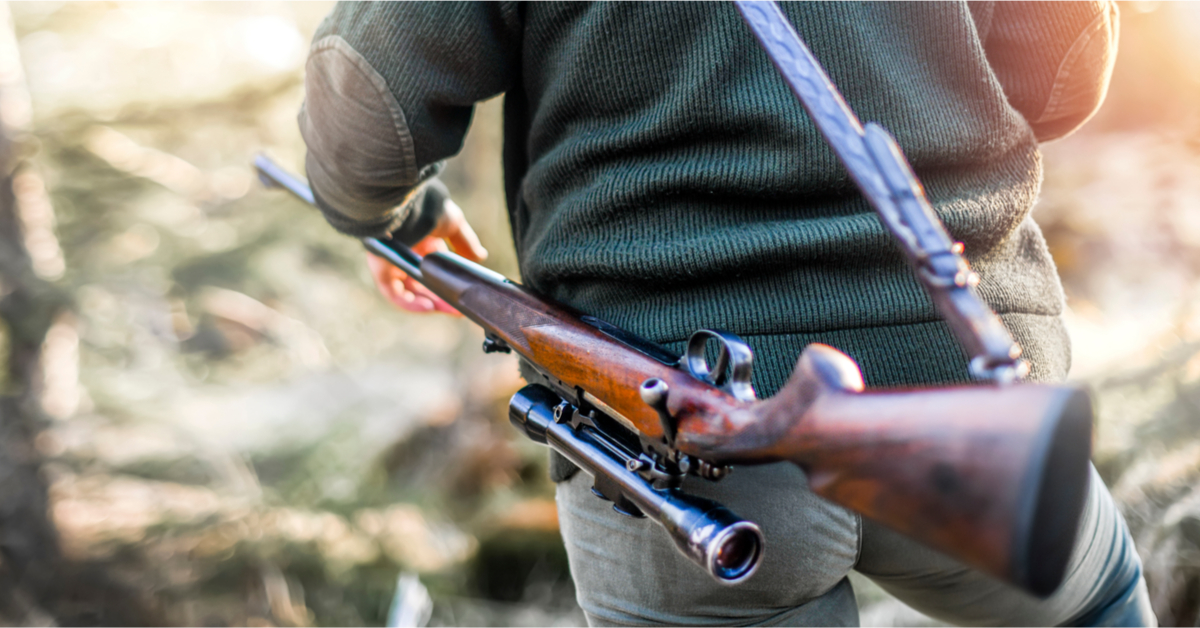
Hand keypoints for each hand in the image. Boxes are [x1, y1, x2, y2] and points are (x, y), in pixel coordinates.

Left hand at [368, 198, 487, 315]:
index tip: (463, 296)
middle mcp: (406, 254)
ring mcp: (392, 264)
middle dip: (442, 299)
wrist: (406, 207)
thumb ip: (466, 242)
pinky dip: (411, 304)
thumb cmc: (428, 210)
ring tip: (450, 311)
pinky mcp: (381, 271)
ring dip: (430, 304)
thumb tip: (480, 256)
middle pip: (423, 285)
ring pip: (410, 292)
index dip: (449, 284)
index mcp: (422, 242)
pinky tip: (430, 306)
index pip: (435, 270)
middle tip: (458, 310)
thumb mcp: (453, 224)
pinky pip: (394, 294)